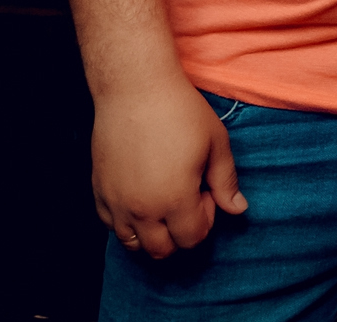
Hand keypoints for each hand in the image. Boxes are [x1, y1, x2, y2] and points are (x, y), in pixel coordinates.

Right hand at [91, 77, 248, 258]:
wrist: (135, 87)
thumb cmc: (179, 110)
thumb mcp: (215, 143)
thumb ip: (226, 181)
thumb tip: (238, 209)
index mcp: (175, 199)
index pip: (192, 238)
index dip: (206, 219)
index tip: (206, 191)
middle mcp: (142, 208)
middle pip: (161, 249)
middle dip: (180, 233)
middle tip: (187, 198)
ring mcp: (116, 201)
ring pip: (132, 243)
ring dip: (152, 232)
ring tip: (163, 200)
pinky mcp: (98, 189)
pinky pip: (110, 224)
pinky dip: (126, 221)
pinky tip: (141, 194)